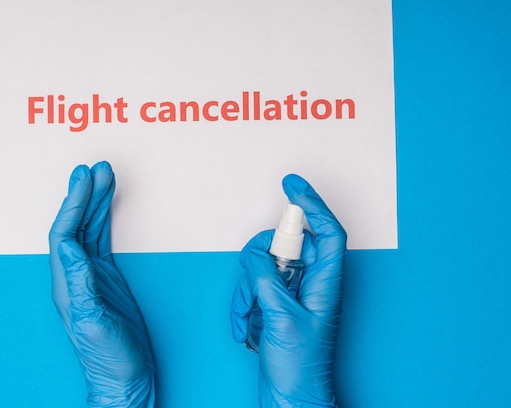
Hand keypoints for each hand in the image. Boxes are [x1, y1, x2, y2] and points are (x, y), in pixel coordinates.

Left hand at [49, 162, 154, 407]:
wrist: (124, 376)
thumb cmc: (107, 357)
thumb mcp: (93, 322)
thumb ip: (80, 285)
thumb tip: (68, 247)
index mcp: (66, 283)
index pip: (63, 234)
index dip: (72, 205)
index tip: (84, 179)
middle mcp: (74, 274)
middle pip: (75, 225)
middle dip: (84, 195)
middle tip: (94, 167)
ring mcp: (91, 275)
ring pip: (90, 228)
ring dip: (96, 201)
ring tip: (105, 175)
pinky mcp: (106, 278)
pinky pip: (103, 239)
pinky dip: (106, 218)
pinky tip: (109, 204)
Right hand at [230, 174, 345, 406]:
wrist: (291, 400)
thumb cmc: (300, 368)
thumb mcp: (280, 317)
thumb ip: (266, 278)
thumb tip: (255, 252)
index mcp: (325, 283)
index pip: (327, 231)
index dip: (312, 203)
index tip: (292, 184)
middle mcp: (311, 284)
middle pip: (287, 246)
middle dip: (262, 260)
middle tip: (254, 281)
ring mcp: (292, 296)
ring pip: (264, 268)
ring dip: (248, 292)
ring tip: (250, 319)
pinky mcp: (276, 307)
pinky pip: (254, 289)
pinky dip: (244, 305)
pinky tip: (247, 330)